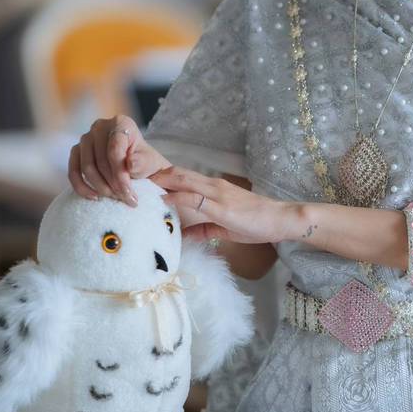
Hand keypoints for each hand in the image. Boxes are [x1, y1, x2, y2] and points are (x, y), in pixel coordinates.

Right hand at [67, 115, 170, 205]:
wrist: (136, 166)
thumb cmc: (143, 162)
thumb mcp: (149, 162)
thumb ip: (142, 162)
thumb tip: (131, 163)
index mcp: (121, 123)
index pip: (115, 150)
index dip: (121, 174)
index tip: (129, 193)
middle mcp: (100, 127)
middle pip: (100, 160)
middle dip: (112, 184)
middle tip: (123, 199)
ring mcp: (85, 139)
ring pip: (87, 168)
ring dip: (100, 187)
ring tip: (114, 198)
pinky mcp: (76, 152)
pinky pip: (73, 172)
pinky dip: (82, 187)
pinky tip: (95, 197)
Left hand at [149, 165, 290, 243]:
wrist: (279, 219)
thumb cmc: (255, 222)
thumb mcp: (224, 227)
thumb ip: (203, 230)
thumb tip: (182, 238)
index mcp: (213, 188)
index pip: (183, 177)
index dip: (162, 177)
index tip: (142, 182)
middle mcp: (213, 185)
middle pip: (178, 173)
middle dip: (155, 174)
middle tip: (133, 178)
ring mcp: (217, 194)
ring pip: (183, 180)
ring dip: (160, 182)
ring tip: (140, 185)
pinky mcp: (222, 206)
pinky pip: (194, 199)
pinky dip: (176, 197)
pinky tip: (162, 200)